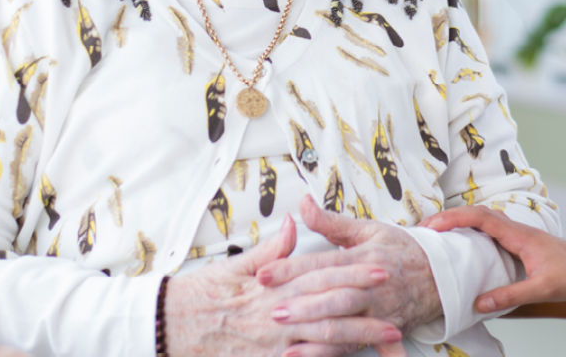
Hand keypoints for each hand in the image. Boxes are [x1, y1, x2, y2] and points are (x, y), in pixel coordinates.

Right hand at [165, 214, 396, 356]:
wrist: (168, 326)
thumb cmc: (202, 294)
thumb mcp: (238, 265)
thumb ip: (273, 247)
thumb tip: (296, 220)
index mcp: (273, 286)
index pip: (322, 277)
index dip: (354, 274)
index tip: (382, 270)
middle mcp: (275, 316)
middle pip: (329, 313)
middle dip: (365, 315)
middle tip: (398, 314)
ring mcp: (271, 345)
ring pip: (321, 344)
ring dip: (355, 344)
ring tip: (385, 342)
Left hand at [256, 196, 442, 355]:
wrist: (441, 277)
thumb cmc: (401, 251)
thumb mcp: (369, 229)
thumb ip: (332, 221)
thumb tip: (303, 203)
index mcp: (365, 255)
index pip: (324, 262)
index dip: (292, 268)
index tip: (264, 274)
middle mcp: (372, 284)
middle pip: (335, 294)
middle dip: (303, 304)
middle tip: (271, 310)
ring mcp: (380, 310)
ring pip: (346, 322)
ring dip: (316, 331)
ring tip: (287, 337)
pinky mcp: (383, 330)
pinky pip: (356, 345)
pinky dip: (332, 354)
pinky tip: (309, 356)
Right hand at [422, 204, 565, 311]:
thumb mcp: (543, 289)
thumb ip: (511, 295)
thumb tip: (478, 303)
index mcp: (519, 235)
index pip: (480, 217)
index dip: (454, 218)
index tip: (432, 226)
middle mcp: (517, 229)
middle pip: (476, 213)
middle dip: (449, 217)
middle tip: (424, 229)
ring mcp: (519, 234)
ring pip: (483, 219)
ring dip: (459, 221)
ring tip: (436, 233)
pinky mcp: (521, 242)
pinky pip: (490, 229)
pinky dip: (471, 229)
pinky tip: (464, 243)